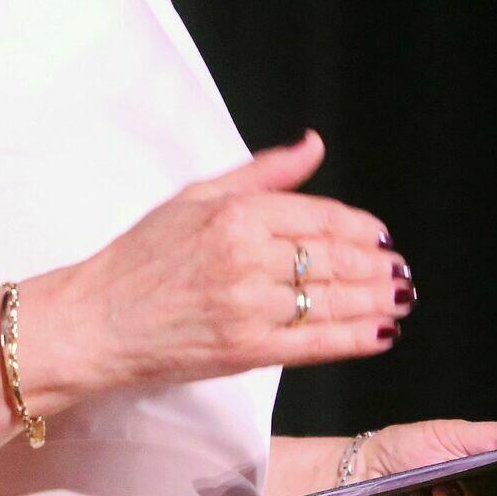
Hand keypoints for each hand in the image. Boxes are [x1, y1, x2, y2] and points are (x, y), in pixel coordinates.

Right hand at [68, 131, 414, 390]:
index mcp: (236, 213)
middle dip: (376, 266)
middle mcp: (247, 256)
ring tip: (399, 299)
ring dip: (376, 301)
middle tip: (401, 271)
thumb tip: (312, 144)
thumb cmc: (139, 258)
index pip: (319, 217)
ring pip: (332, 301)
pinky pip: (315, 344)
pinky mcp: (246, 350)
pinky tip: (379, 334)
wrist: (95, 321)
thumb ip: (263, 172)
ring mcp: (248, 306)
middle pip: (334, 259)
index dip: (359, 228)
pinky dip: (354, 338)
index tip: (380, 236)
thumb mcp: (196, 196)